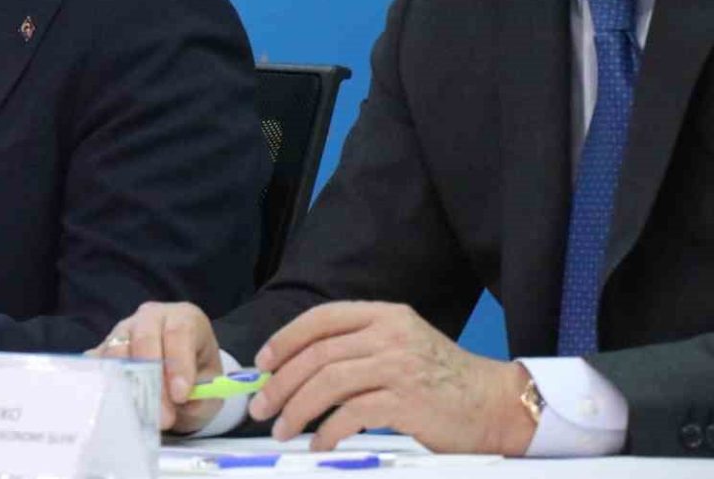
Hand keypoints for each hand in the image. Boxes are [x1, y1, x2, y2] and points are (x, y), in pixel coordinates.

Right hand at [90, 301, 224, 433]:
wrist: (179, 379)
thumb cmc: (197, 377)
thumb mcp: (210, 387)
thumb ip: (199, 394)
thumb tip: (178, 403)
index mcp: (185, 318)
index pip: (179, 332)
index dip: (178, 363)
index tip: (181, 396)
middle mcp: (152, 317)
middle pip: (145, 338)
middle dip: (153, 381)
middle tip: (163, 417)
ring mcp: (124, 329)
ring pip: (118, 349)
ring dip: (128, 385)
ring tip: (140, 414)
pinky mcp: (105, 346)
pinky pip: (98, 361)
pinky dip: (104, 381)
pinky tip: (114, 401)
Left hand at [249, 301, 536, 454]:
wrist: (497, 403)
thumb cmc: (444, 380)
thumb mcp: (403, 344)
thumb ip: (360, 346)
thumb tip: (301, 368)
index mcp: (385, 315)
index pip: (321, 319)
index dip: (285, 340)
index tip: (263, 364)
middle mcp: (389, 335)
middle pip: (317, 355)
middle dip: (281, 382)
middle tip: (262, 406)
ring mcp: (399, 366)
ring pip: (327, 383)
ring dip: (296, 409)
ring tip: (282, 429)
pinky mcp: (407, 401)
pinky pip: (351, 415)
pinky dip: (327, 431)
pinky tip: (319, 445)